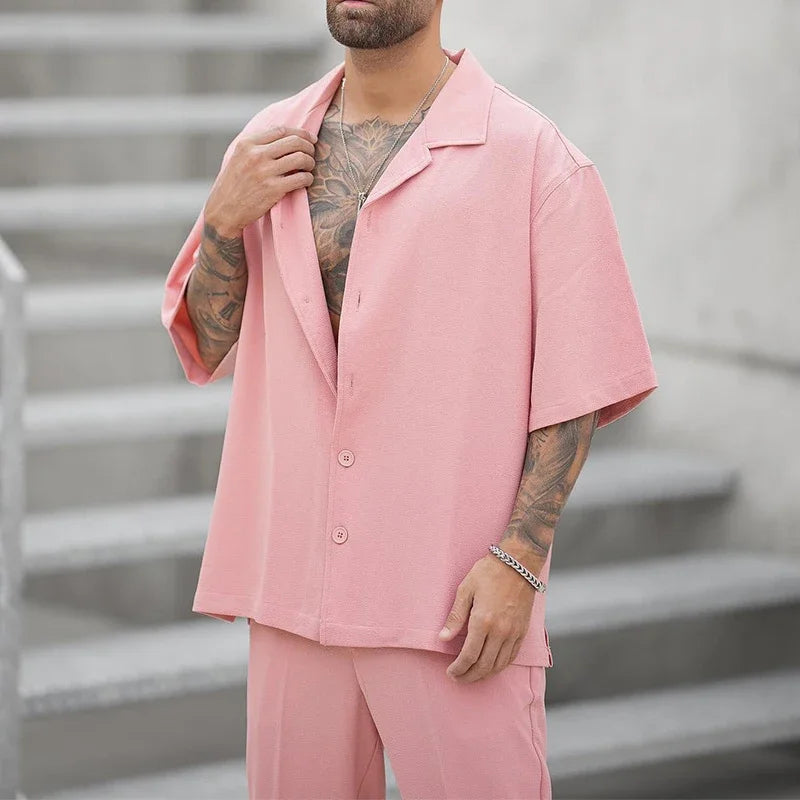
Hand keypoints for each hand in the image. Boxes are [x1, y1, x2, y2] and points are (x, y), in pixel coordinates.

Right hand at [204, 126, 317, 237]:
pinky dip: (308, 178)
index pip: (281, 130)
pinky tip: (306, 180)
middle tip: (312, 153)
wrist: (224, 211)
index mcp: (247, 144)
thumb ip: (256, 146)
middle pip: (294, 142)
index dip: (300, 133)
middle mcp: (256, 155)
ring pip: (300, 158)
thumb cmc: (233, 185)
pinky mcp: (273, 189)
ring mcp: (265, 172)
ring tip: (309, 167)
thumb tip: (283, 136)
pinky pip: (301, 178)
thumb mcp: (238, 157)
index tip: (309, 138)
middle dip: (308, 146)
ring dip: (310, 162)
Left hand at [439, 545, 539, 682]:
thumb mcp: (465, 589)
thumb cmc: (488, 573)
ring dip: (484, 675)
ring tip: (472, 675)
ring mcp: (514, 633)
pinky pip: (512, 657)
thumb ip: (455, 616)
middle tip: (458, 678)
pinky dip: (500, 666)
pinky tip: (491, 667)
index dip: (458, 668)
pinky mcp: (523, 631)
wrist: (518, 564)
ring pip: (499, 665)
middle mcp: (500, 631)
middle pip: (484, 665)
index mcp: (482, 621)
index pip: (469, 655)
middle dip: (469, 676)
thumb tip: (442, 638)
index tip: (450, 672)